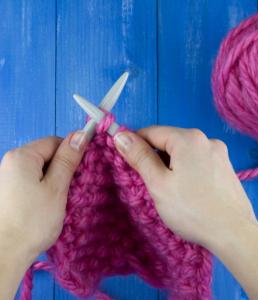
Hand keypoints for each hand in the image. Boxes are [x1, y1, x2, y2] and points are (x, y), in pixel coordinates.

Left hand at [0, 131, 86, 299]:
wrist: (4, 254)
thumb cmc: (33, 220)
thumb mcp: (56, 187)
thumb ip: (68, 159)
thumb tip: (81, 134)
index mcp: (22, 156)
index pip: (54, 141)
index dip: (72, 152)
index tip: (84, 169)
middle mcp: (12, 162)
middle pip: (47, 155)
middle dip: (64, 167)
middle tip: (76, 186)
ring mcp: (10, 177)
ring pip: (42, 169)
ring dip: (57, 179)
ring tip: (66, 196)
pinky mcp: (11, 191)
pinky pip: (34, 181)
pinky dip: (46, 188)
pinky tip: (51, 203)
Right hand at [114, 126, 257, 299]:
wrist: (234, 233)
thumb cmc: (191, 209)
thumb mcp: (158, 183)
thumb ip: (139, 156)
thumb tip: (120, 135)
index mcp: (189, 138)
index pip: (152, 132)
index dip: (135, 143)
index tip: (126, 160)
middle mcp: (207, 139)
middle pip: (169, 141)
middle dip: (155, 157)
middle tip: (149, 181)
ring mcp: (219, 153)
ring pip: (184, 152)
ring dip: (171, 164)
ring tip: (169, 189)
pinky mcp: (226, 167)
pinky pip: (198, 161)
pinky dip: (187, 169)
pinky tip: (188, 190)